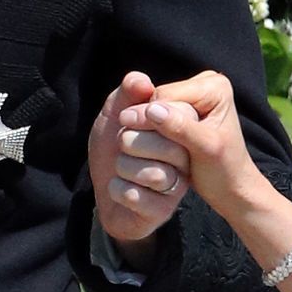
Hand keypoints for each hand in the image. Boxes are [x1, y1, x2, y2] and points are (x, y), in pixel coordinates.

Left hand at [89, 69, 187, 249]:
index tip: (124, 119)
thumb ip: (127, 94)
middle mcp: (185, 159)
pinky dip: (118, 190)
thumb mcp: (115, 115)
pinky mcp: (163, 210)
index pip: (172, 116)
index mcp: (179, 131)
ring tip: (121, 169)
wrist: (105, 191)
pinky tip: (120, 189)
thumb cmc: (114, 150)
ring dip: (124, 168)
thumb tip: (142, 80)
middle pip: (166, 146)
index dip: (141, 115)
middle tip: (123, 147)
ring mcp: (177, 186)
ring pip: (155, 174)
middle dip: (129, 143)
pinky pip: (138, 197)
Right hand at [122, 67, 274, 219]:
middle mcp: (204, 84)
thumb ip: (181, 128)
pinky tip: (151, 149)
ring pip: (153, 109)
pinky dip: (151, 134)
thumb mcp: (206, 149)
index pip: (164, 95)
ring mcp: (193, 96)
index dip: (148, 118)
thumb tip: (152, 110)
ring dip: (147, 130)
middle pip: (158, 99)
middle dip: (147, 123)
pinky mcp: (183, 111)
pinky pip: (156, 118)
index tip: (138, 141)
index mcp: (214, 86)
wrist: (231, 188)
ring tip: (147, 150)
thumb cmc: (224, 171)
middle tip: (136, 146)